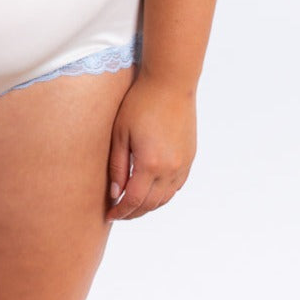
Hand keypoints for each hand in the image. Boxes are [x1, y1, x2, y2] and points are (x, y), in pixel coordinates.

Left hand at [106, 73, 196, 220]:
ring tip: (132, 205)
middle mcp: (170, 169)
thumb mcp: (120, 133)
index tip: (109, 215)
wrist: (170, 84)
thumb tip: (115, 194)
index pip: (134, 200)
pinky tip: (152, 192)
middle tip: (118, 213)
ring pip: (165, 198)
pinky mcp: (190, 158)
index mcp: (150, 164)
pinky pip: (176, 186)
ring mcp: (183, 165)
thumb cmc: (140, 103)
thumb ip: (117, 166)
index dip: (120, 211)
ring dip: (149, 206)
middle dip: (133, 212)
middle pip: (150, 204)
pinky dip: (163, 195)